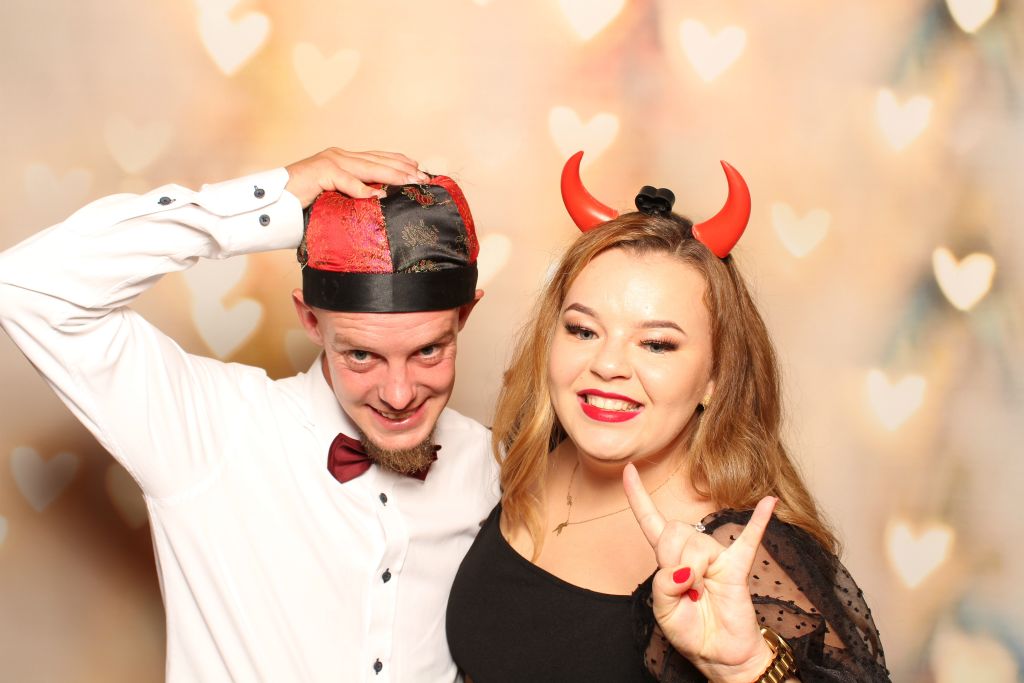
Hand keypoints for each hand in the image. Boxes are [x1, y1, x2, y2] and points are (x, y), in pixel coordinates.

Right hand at [284, 147, 427, 207]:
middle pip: (378, 160)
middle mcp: (339, 156)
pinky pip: (346, 181)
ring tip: (412, 182)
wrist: (269, 200)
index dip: (399, 162)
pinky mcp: (320, 172)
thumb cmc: (300, 204)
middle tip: (425, 177)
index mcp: (342, 160)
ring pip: (368, 167)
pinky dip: (362, 189)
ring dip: (393, 175)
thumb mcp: (334, 198)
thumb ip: (352, 196)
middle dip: (404, 168)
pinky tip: (379, 195)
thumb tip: (376, 203)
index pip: (377, 158)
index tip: (419, 170)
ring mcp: (329, 161)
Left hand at [623, 463, 776, 682]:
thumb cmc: (691, 630)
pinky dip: (759, 520)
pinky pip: (749, 538)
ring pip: (696, 543)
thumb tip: (684, 569)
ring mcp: (716, 556)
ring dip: (694, 572)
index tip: (628, 470)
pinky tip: (770, 503)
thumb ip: (663, 586)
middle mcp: (691, 550)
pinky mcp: (737, 566)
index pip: (650, 520)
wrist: (718, 654)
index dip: (637, 496)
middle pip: (673, 530)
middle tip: (683, 587)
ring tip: (701, 592)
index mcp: (668, 558)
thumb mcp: (663, 611)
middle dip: (671, 559)